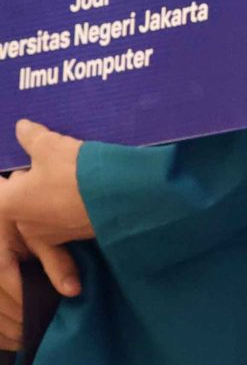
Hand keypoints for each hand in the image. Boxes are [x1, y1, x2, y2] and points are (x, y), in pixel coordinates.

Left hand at [6, 120, 95, 249]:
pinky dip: (69, 208)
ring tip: (70, 178)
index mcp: (7, 202)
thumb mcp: (50, 146)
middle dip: (30, 182)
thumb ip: (31, 136)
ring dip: (49, 196)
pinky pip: (62, 219)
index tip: (25, 161)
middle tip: (50, 164)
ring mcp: (47, 235)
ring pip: (41, 209)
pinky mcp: (70, 238)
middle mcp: (21, 223)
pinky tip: (84, 193)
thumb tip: (21, 127)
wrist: (118, 198)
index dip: (10, 171)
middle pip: (19, 197)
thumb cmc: (73, 172)